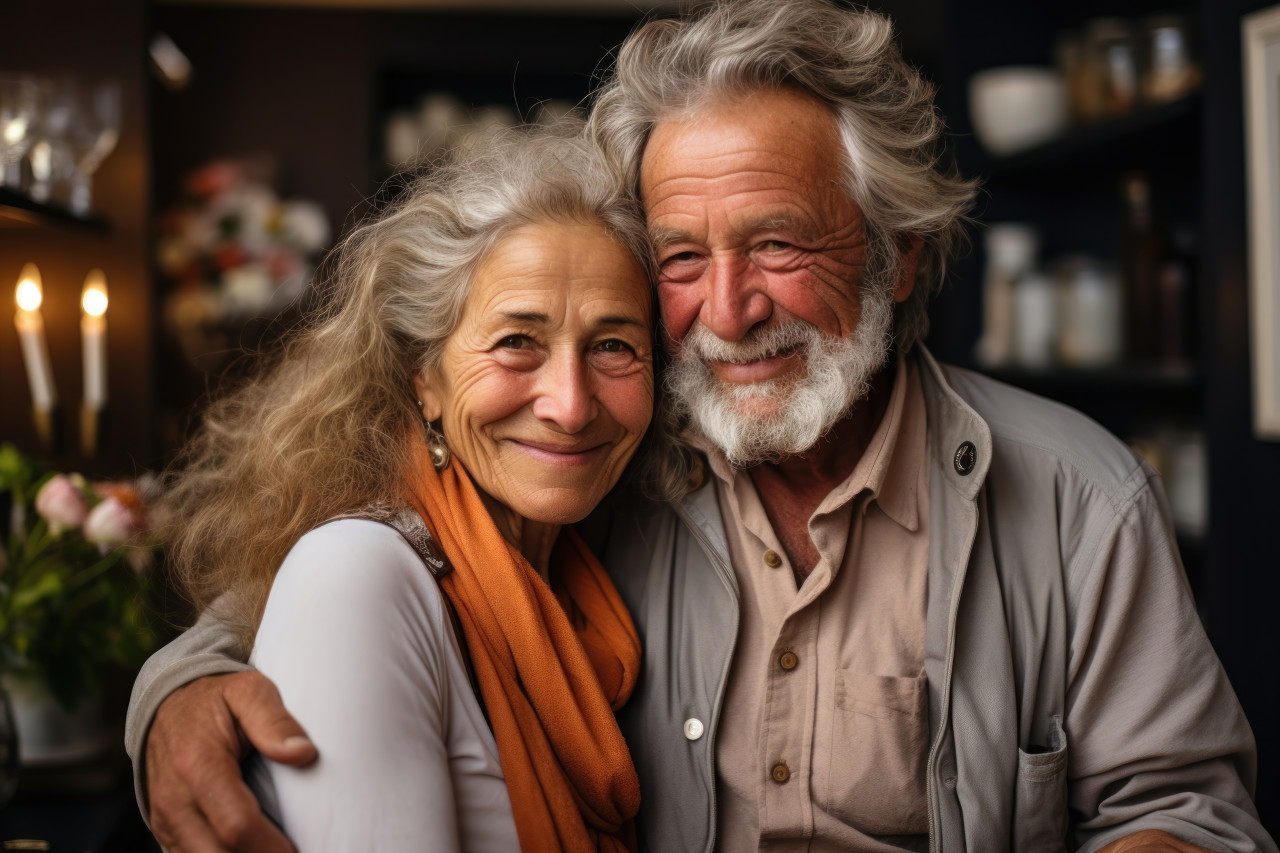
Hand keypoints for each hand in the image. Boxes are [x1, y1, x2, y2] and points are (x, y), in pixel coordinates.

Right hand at [146, 671, 316, 851]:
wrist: (167, 703)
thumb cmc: (216, 699)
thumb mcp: (249, 692)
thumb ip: (275, 721)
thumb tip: (304, 753)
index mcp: (199, 764)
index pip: (237, 825)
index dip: (271, 847)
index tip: (298, 850)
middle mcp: (174, 798)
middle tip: (294, 850)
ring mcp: (164, 818)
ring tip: (274, 848)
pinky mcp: (164, 829)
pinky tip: (251, 848)